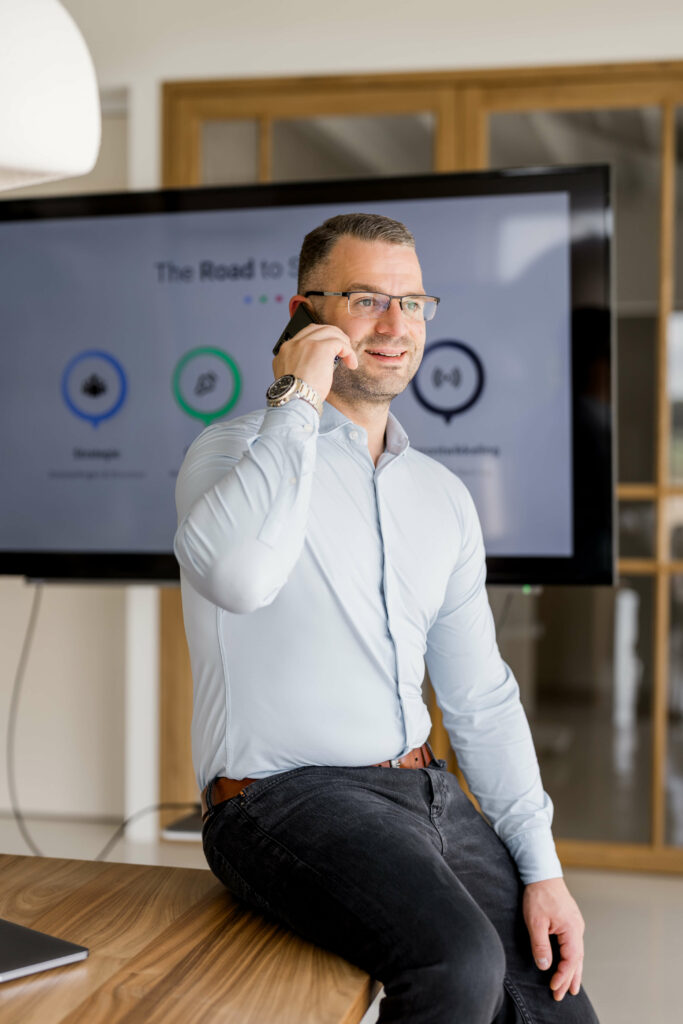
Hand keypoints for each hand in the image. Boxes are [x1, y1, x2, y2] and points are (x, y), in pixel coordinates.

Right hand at [272, 321, 356, 401]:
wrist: (295, 400)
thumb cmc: (296, 396)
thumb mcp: (293, 378)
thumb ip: (299, 367)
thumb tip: (315, 367)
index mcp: (285, 351)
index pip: (305, 335)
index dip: (320, 340)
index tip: (329, 350)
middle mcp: (294, 343)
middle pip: (318, 329)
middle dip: (333, 336)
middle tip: (342, 349)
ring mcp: (307, 343)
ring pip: (331, 332)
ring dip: (343, 343)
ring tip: (349, 357)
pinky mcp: (321, 347)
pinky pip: (340, 343)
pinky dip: (349, 352)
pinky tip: (351, 363)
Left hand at [523, 877, 584, 1000]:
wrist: (542, 872)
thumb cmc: (539, 894)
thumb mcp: (535, 921)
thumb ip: (540, 945)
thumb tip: (545, 966)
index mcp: (572, 930)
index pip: (570, 960)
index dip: (562, 976)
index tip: (553, 988)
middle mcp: (577, 928)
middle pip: (577, 959)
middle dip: (570, 979)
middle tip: (563, 996)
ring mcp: (575, 924)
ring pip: (577, 953)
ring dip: (573, 970)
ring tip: (571, 987)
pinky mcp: (570, 921)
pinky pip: (573, 945)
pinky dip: (572, 958)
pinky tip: (569, 963)